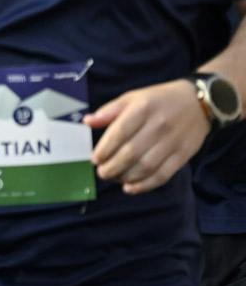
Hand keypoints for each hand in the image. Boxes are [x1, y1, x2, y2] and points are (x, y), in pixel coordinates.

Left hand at [86, 79, 207, 193]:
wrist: (199, 103)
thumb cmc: (158, 100)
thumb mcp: (132, 98)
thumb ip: (110, 111)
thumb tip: (87, 121)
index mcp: (142, 108)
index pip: (119, 132)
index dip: (105, 149)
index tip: (95, 159)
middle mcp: (158, 126)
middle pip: (131, 152)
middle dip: (112, 167)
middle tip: (102, 173)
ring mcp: (173, 142)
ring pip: (146, 166)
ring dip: (126, 177)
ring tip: (114, 178)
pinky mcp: (183, 155)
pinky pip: (163, 174)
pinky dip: (146, 185)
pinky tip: (131, 188)